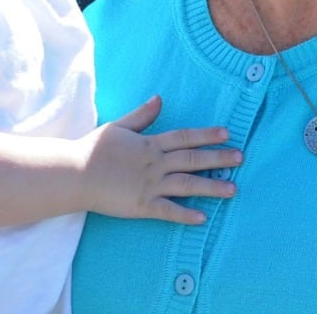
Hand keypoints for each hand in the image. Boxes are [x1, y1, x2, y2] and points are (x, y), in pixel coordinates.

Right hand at [79, 96, 239, 223]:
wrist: (75, 175)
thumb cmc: (93, 149)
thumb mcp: (118, 127)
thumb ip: (141, 115)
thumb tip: (159, 99)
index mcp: (150, 144)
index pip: (184, 137)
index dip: (206, 135)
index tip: (226, 134)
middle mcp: (155, 164)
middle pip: (192, 159)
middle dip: (218, 159)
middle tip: (240, 158)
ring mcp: (150, 185)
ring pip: (187, 185)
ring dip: (211, 187)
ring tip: (233, 189)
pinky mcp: (142, 205)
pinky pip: (168, 210)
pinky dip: (186, 214)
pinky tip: (203, 218)